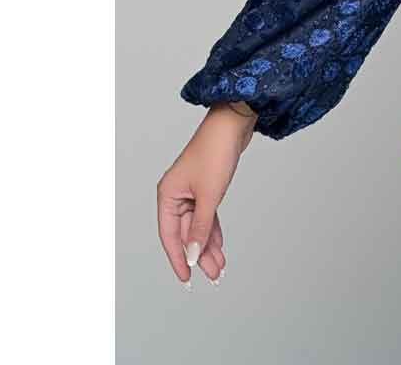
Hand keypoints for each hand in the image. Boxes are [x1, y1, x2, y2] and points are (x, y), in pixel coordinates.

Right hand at [156, 107, 253, 289]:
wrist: (233, 122)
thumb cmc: (216, 152)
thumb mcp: (209, 195)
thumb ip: (200, 227)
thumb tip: (192, 254)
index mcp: (167, 195)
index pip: (169, 236)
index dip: (177, 259)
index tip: (187, 278)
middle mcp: (176, 194)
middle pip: (185, 232)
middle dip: (199, 254)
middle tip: (214, 275)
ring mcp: (191, 190)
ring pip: (197, 225)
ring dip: (208, 244)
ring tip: (219, 266)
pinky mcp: (206, 186)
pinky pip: (206, 215)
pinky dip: (213, 229)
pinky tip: (219, 245)